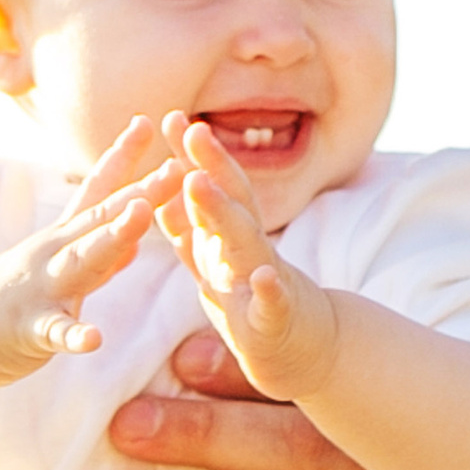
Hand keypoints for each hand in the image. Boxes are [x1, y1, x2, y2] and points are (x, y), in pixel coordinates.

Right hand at [0, 118, 182, 389]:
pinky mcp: (30, 329)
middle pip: (102, 217)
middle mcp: (53, 253)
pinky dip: (74, 335)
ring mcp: (42, 288)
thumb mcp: (60, 268)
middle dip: (141, 192)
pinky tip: (94, 338)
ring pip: (82, 261)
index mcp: (64, 237)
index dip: (125, 156)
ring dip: (114, 238)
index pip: (98, 189)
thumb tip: (137, 237)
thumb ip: (99, 254)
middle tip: (178, 168)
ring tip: (142, 216)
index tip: (151, 119)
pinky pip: (55, 332)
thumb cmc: (16, 298)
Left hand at [154, 117, 342, 401]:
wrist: (306, 351)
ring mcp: (266, 282)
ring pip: (247, 242)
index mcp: (230, 238)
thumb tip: (162, 192)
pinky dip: (269, 292)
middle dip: (212, 164)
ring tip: (199, 183)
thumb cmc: (254, 304)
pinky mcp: (275, 322)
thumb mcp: (215, 264)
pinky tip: (262, 278)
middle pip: (234, 200)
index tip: (171, 117)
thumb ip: (190, 231)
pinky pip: (273, 306)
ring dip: (223, 212)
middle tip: (191, 129)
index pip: (214, 187)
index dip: (194, 154)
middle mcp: (251, 251)